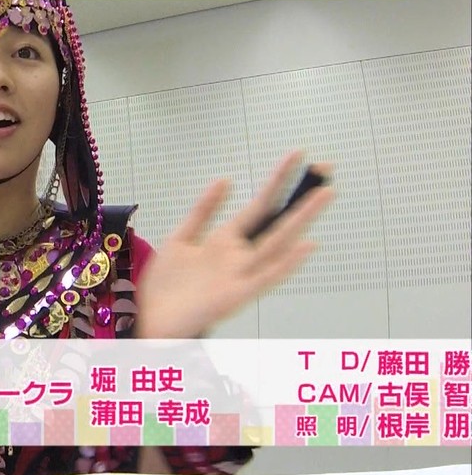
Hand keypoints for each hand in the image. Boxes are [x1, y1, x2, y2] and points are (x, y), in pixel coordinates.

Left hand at [135, 151, 334, 338]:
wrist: (148, 319)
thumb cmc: (165, 285)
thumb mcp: (181, 238)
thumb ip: (203, 210)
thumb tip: (225, 179)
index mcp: (226, 241)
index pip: (259, 205)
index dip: (278, 180)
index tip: (299, 155)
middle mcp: (239, 256)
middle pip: (276, 220)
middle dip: (300, 195)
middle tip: (326, 167)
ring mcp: (240, 275)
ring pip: (277, 242)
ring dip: (301, 218)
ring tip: (325, 193)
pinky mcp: (235, 296)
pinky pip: (266, 277)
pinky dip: (287, 262)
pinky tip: (306, 244)